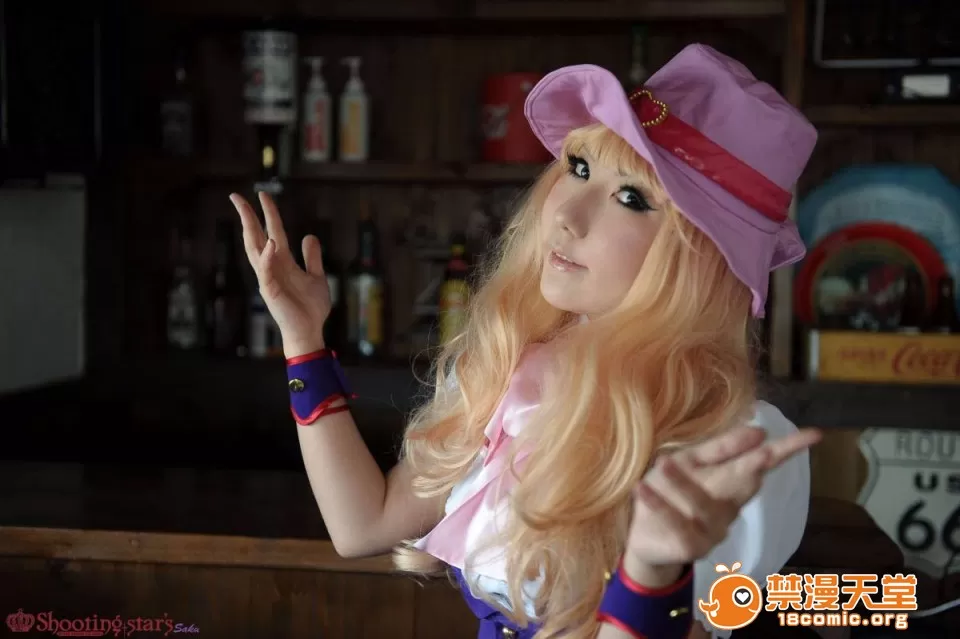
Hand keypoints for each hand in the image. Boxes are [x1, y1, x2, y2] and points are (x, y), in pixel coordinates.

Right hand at [230, 191, 330, 356]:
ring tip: (246, 210)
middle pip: (255, 236)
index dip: (268, 213)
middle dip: (247, 216)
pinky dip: (267, 257)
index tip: (262, 195)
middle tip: (236, 196)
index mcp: (282, 261)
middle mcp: (272, 266)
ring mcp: (269, 278)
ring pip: (255, 250)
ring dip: (251, 230)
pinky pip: (266, 271)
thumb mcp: (316, 276)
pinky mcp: (270, 291)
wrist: (310, 331)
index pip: (272, 231)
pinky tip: (271, 242)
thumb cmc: (310, 307)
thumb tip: (309, 235)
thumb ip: (312, 257)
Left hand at [621, 425, 821, 585]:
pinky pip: (676, 524)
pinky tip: (643, 488)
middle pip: (743, 483)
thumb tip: (760, 430)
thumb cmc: (670, 491)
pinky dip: (659, 506)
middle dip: (754, 467)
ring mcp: (711, 529)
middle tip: (766, 450)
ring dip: (682, 484)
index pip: (762, 463)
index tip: (813, 435)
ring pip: (702, 504)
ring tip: (665, 463)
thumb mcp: (690, 462)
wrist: (644, 536)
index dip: (787, 450)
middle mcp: (728, 507)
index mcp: (731, 483)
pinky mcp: (689, 546)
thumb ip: (721, 448)